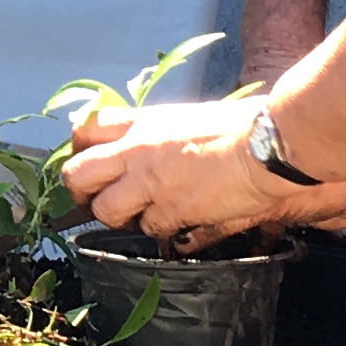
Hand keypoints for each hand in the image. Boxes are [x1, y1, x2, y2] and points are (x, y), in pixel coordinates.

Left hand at [58, 98, 317, 251]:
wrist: (267, 145)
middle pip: (78, 174)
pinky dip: (158, 229)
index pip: (85, 129)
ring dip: (117, 216)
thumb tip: (157, 145)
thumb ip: (162, 134)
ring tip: (135, 215)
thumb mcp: (189, 117)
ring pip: (105, 209)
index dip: (80, 148)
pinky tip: (175, 221)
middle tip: (95, 199)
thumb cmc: (242, 124)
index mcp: (141, 122)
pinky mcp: (170, 210)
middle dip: (80, 191)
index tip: (90, 160)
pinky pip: (148, 227)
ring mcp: (149, 182)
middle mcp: (135, 151)